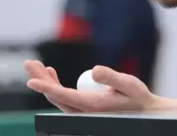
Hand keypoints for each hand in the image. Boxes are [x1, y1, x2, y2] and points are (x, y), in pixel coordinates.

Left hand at [24, 60, 167, 112]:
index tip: (31, 81)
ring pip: (57, 97)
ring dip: (46, 81)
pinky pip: (64, 97)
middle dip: (41, 79)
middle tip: (30, 63)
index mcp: (93, 106)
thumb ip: (111, 77)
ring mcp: (83, 111)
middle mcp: (84, 111)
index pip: (63, 96)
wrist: (146, 112)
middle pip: (55, 96)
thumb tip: (92, 71)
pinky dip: (55, 85)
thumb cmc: (138, 98)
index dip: (46, 87)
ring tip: (38, 66)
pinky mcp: (85, 107)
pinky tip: (53, 75)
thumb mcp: (129, 84)